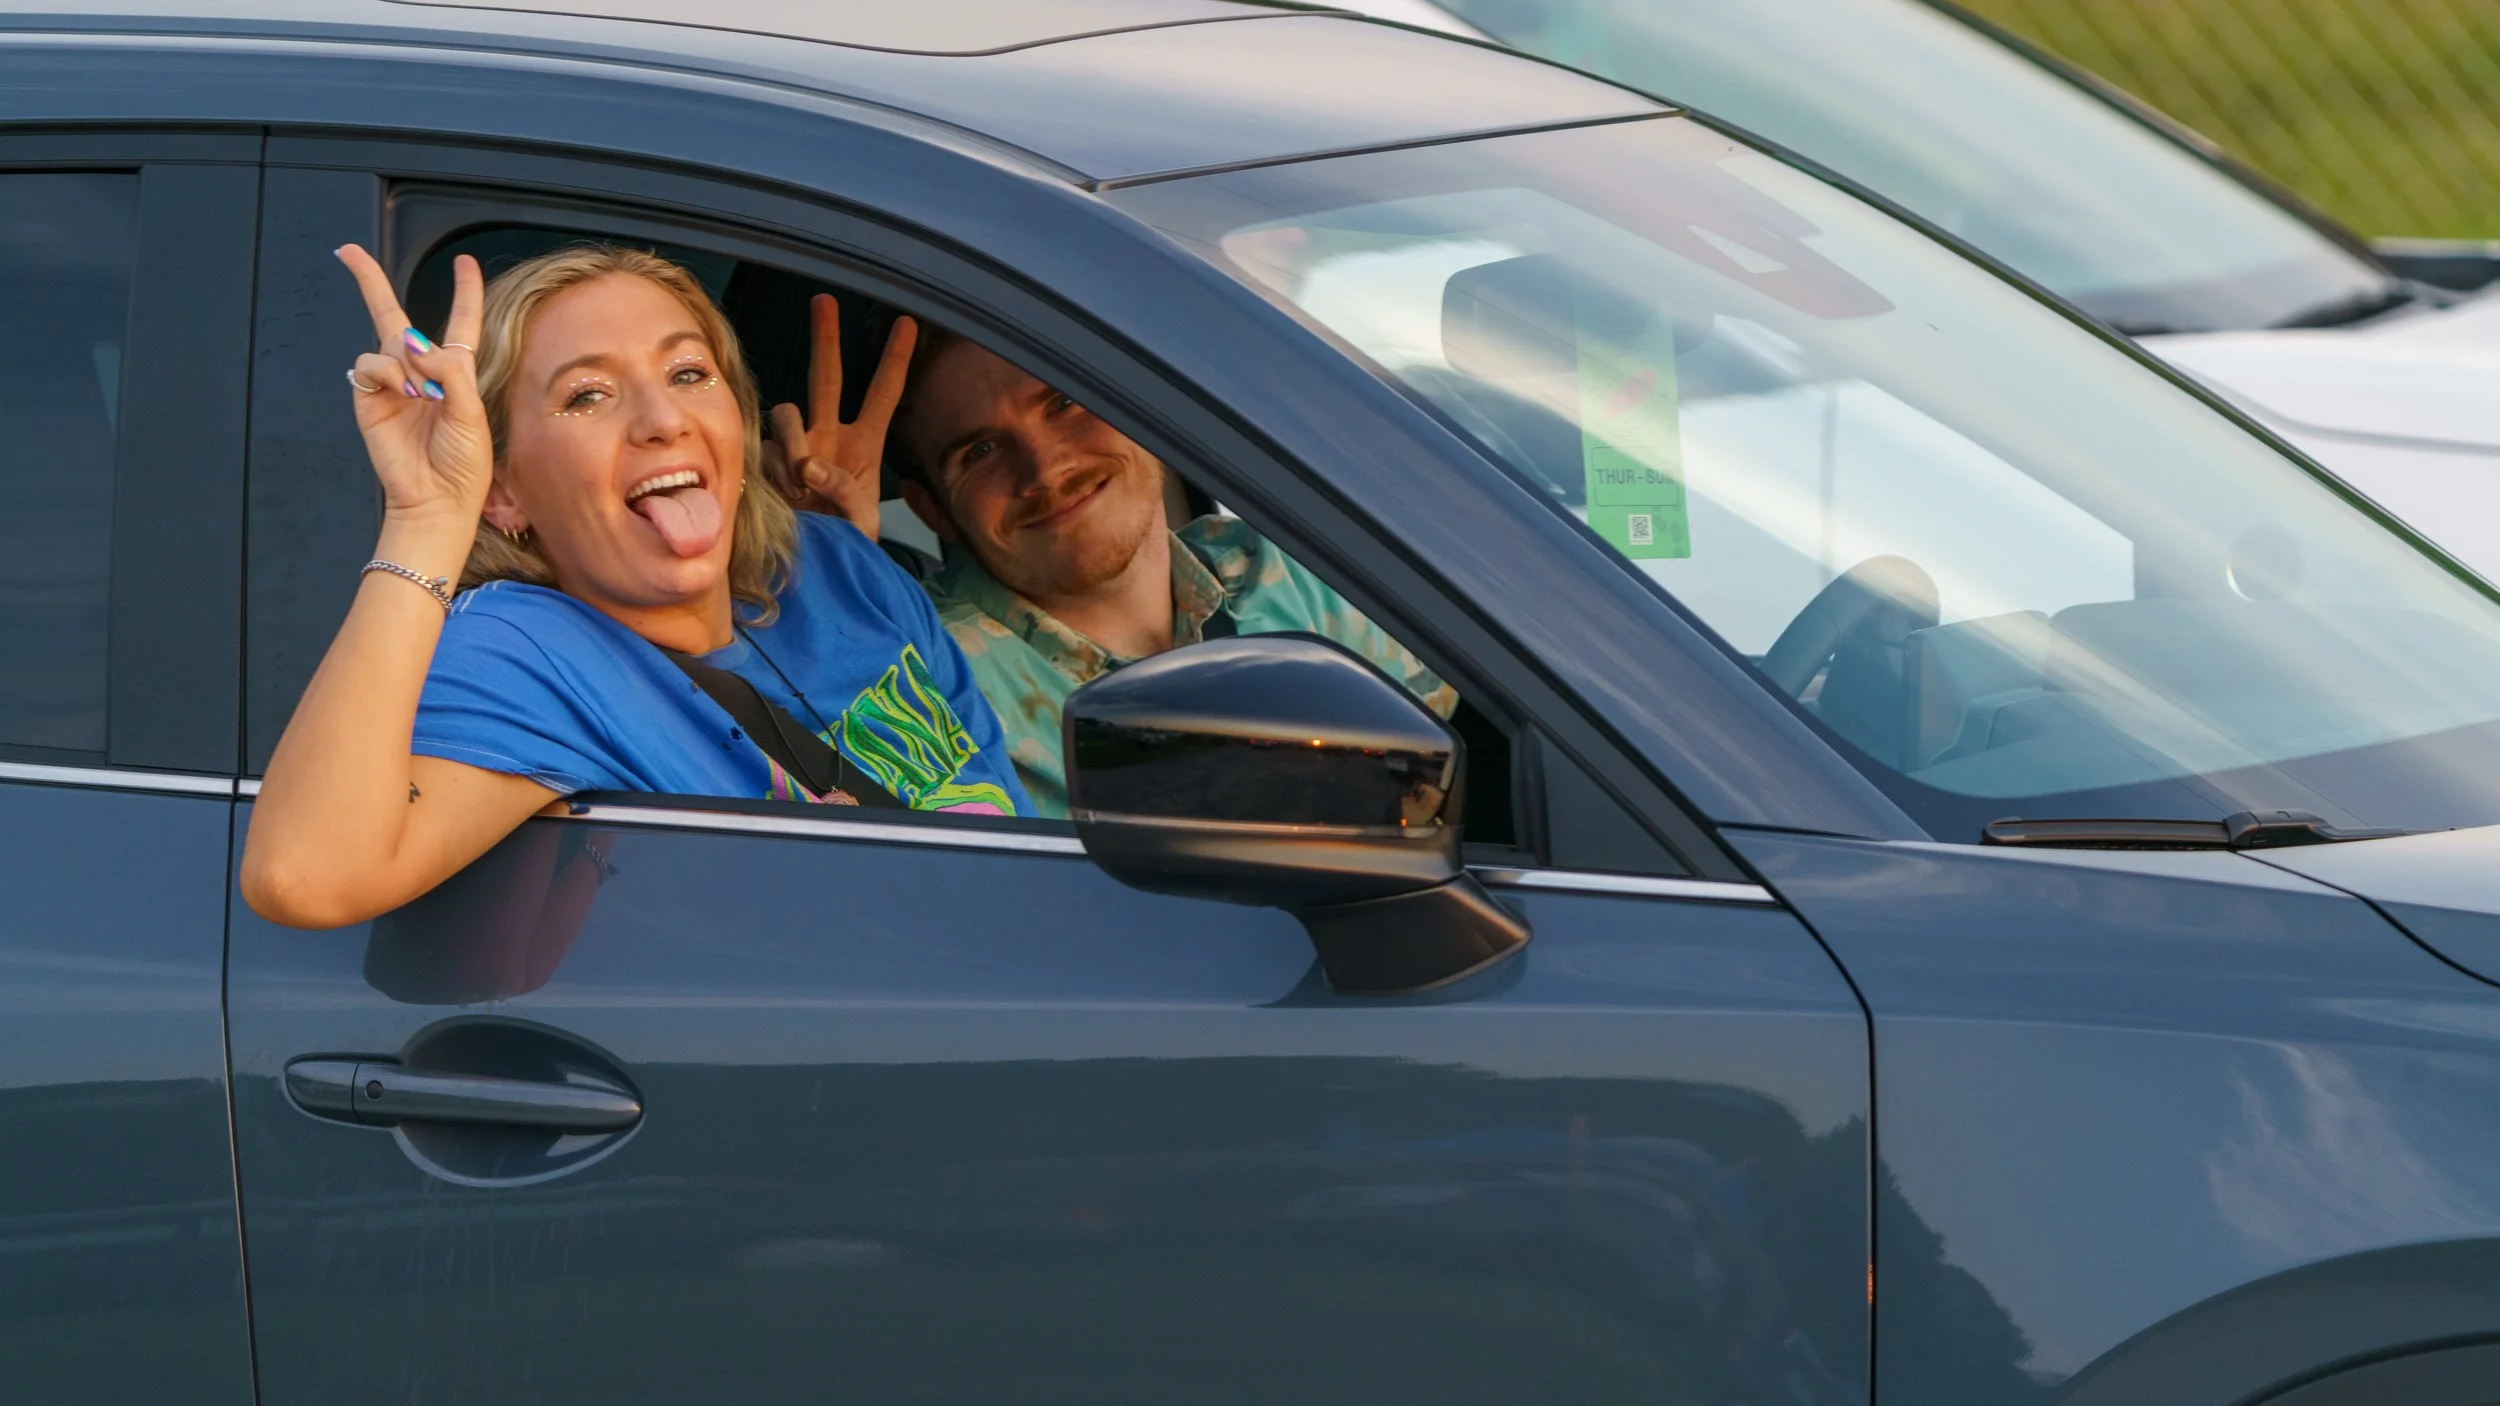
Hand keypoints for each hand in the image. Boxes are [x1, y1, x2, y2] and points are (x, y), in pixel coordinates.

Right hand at [336, 244, 491, 523]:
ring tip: (423, 394)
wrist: (437, 499)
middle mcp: (422, 371)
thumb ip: (451, 371)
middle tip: (349, 251)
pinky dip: (386, 373)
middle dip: (370, 282)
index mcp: (457, 372)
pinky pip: (369, 365)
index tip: (464, 262)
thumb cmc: (463, 462)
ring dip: (406, 360)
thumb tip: (416, 341)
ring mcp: (392, 384)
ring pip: (386, 343)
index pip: (461, 322)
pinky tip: (403, 392)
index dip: (464, 291)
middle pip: (394, 316)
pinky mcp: (369, 398)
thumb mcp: (471, 412)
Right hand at [766, 295, 915, 539]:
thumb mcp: (863, 522)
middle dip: (826, 337)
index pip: (884, 393)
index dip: (895, 359)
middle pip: (826, 376)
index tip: (908, 323)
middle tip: (825, 299)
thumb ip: (845, 490)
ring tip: (803, 483)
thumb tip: (811, 466)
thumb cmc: (849, 545)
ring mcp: (796, 447)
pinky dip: (775, 472)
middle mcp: (829, 436)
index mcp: (866, 445)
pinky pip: (768, 451)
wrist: (816, 570)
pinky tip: (785, 498)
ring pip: (787, 412)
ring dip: (795, 440)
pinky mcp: (769, 463)